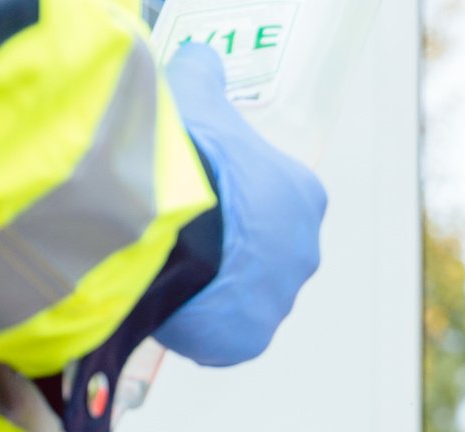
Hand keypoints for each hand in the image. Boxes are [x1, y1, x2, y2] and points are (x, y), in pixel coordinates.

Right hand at [153, 42, 326, 366]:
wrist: (167, 216)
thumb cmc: (188, 149)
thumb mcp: (194, 94)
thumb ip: (203, 76)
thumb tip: (203, 59)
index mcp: (302, 196)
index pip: (272, 199)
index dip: (232, 196)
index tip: (197, 192)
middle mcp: (303, 253)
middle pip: (260, 253)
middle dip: (223, 246)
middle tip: (174, 231)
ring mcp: (278, 300)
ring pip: (239, 294)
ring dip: (205, 284)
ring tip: (161, 264)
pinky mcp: (249, 338)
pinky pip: (219, 332)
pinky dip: (192, 321)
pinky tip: (162, 298)